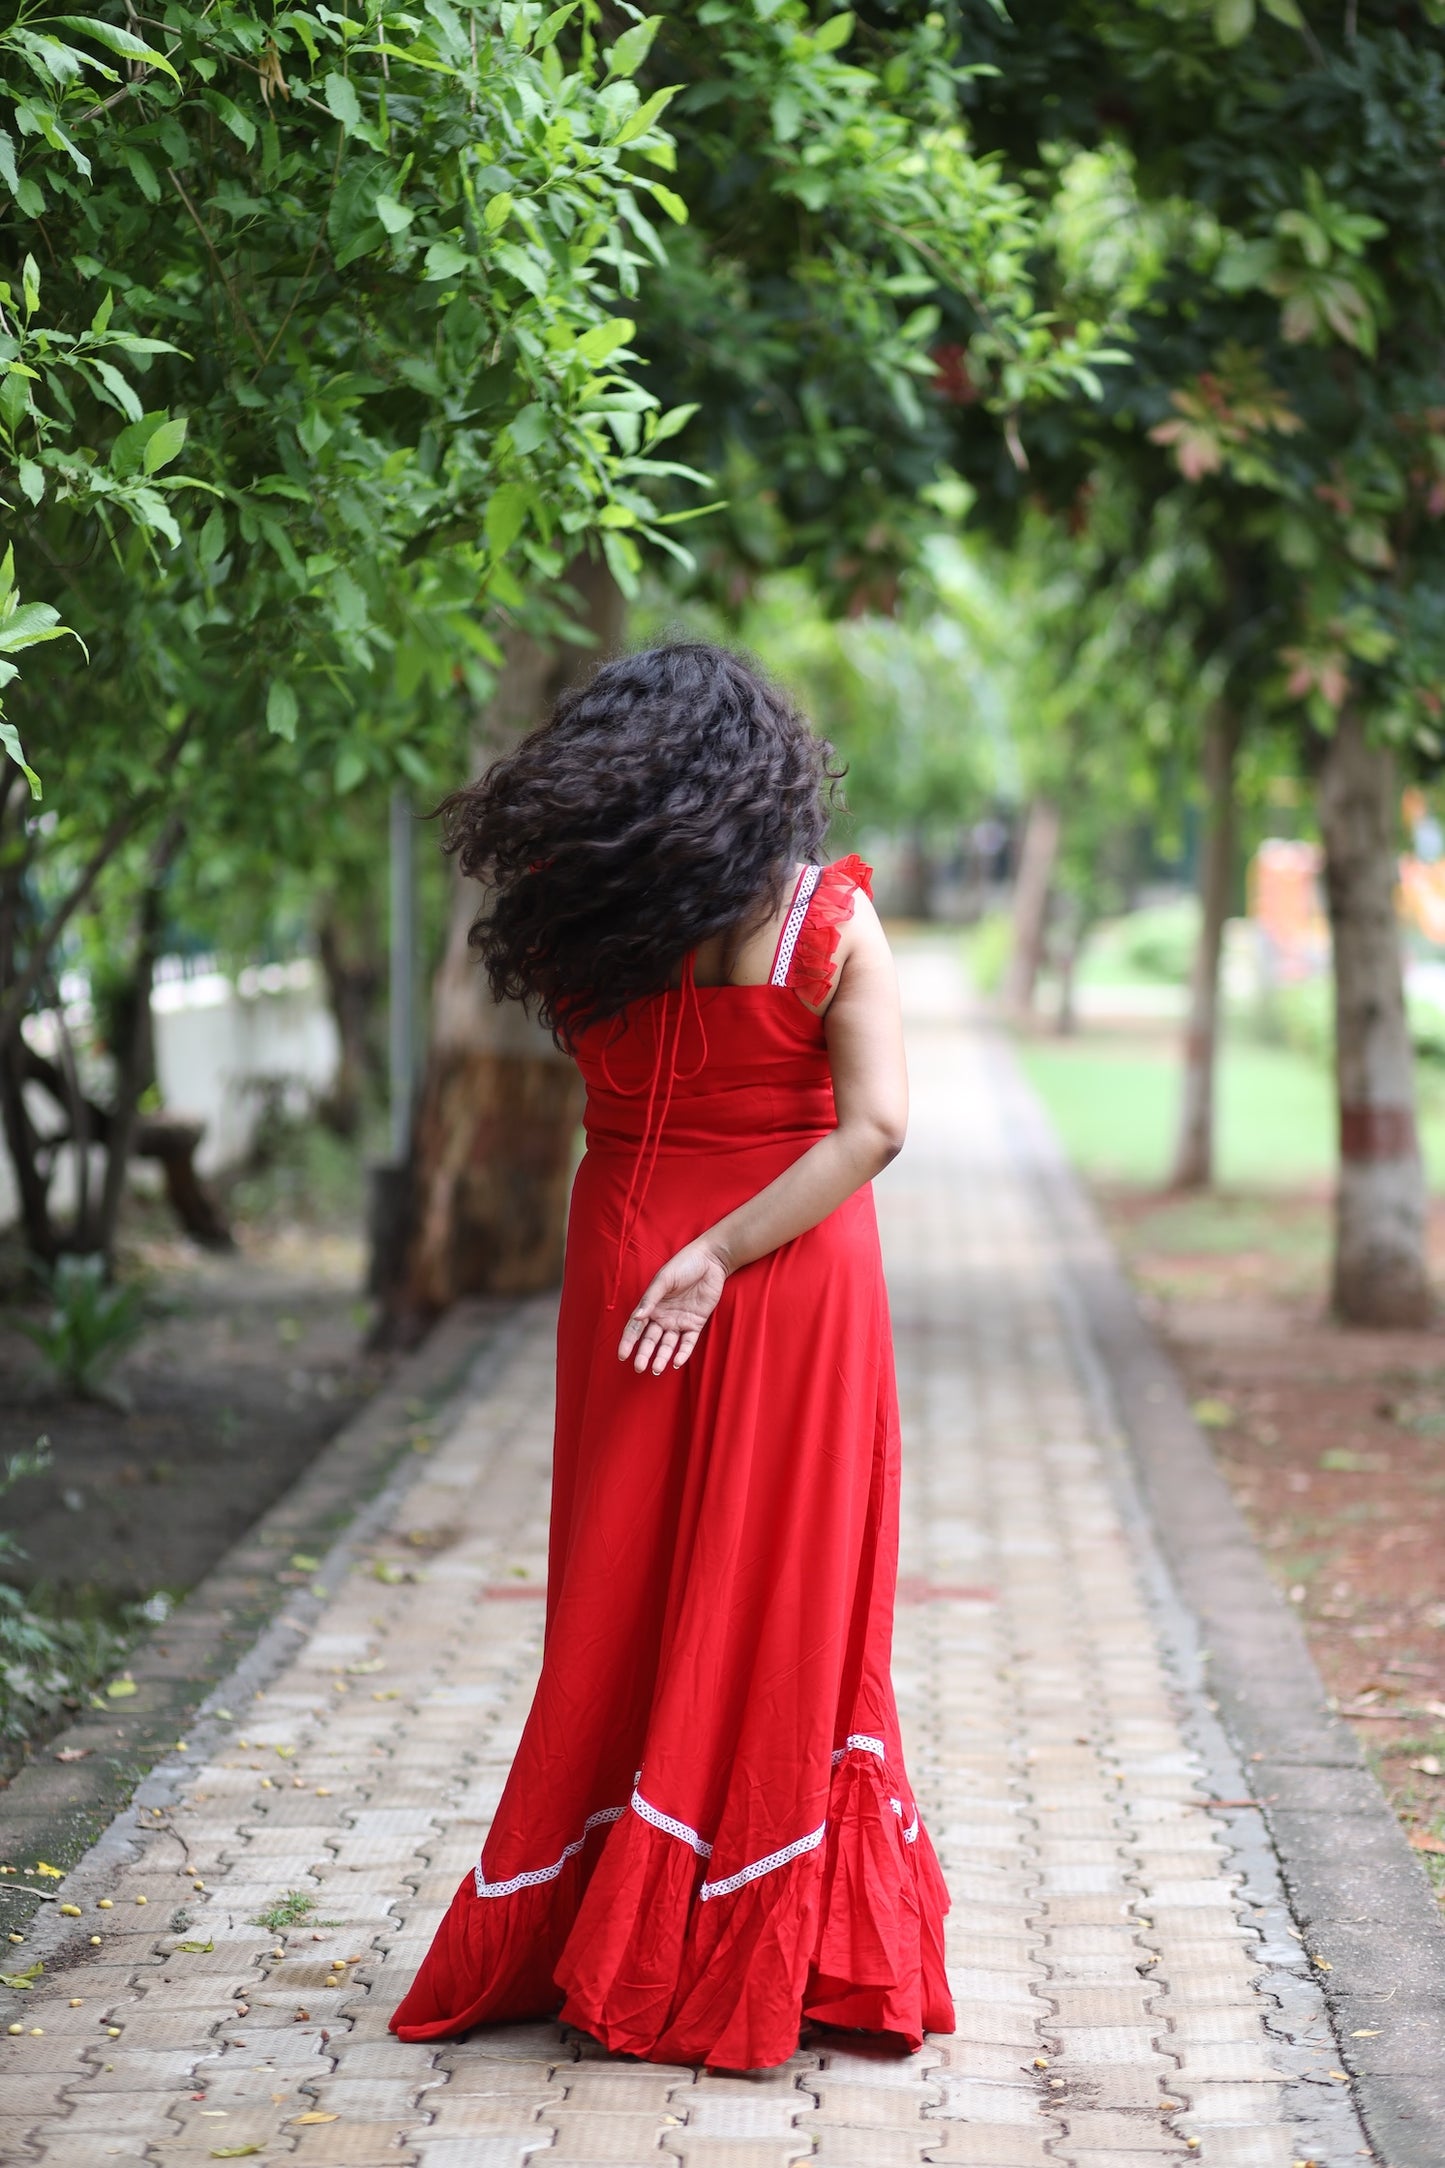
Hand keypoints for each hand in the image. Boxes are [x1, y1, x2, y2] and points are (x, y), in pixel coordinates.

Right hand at [617, 1239, 728, 1375]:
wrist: (711, 1260)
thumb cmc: (684, 1264)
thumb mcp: (664, 1279)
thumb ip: (651, 1298)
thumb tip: (637, 1317)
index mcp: (651, 1305)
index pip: (636, 1327)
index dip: (628, 1341)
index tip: (622, 1355)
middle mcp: (663, 1316)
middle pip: (651, 1339)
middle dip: (644, 1353)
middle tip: (640, 1367)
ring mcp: (679, 1321)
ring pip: (668, 1344)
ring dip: (662, 1356)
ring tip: (657, 1369)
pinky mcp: (696, 1323)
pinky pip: (688, 1342)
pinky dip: (683, 1352)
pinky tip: (677, 1362)